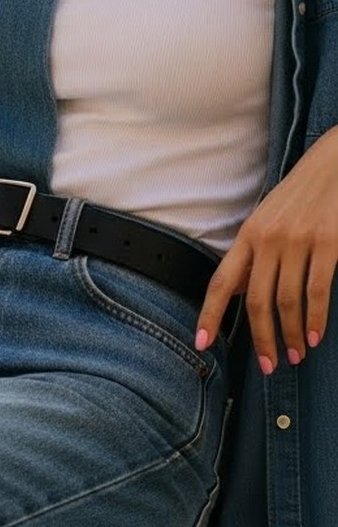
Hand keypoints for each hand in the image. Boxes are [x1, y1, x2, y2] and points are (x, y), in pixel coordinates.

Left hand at [195, 127, 337, 370]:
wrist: (336, 161)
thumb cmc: (302, 194)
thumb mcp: (268, 219)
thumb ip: (253, 256)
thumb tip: (238, 292)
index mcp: (249, 235)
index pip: (222, 281)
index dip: (209, 315)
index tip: (202, 344)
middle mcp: (268, 239)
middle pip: (257, 301)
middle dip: (262, 340)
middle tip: (270, 366)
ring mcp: (298, 240)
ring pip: (287, 301)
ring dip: (292, 335)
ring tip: (297, 354)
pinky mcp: (328, 241)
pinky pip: (317, 291)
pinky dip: (316, 319)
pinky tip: (316, 336)